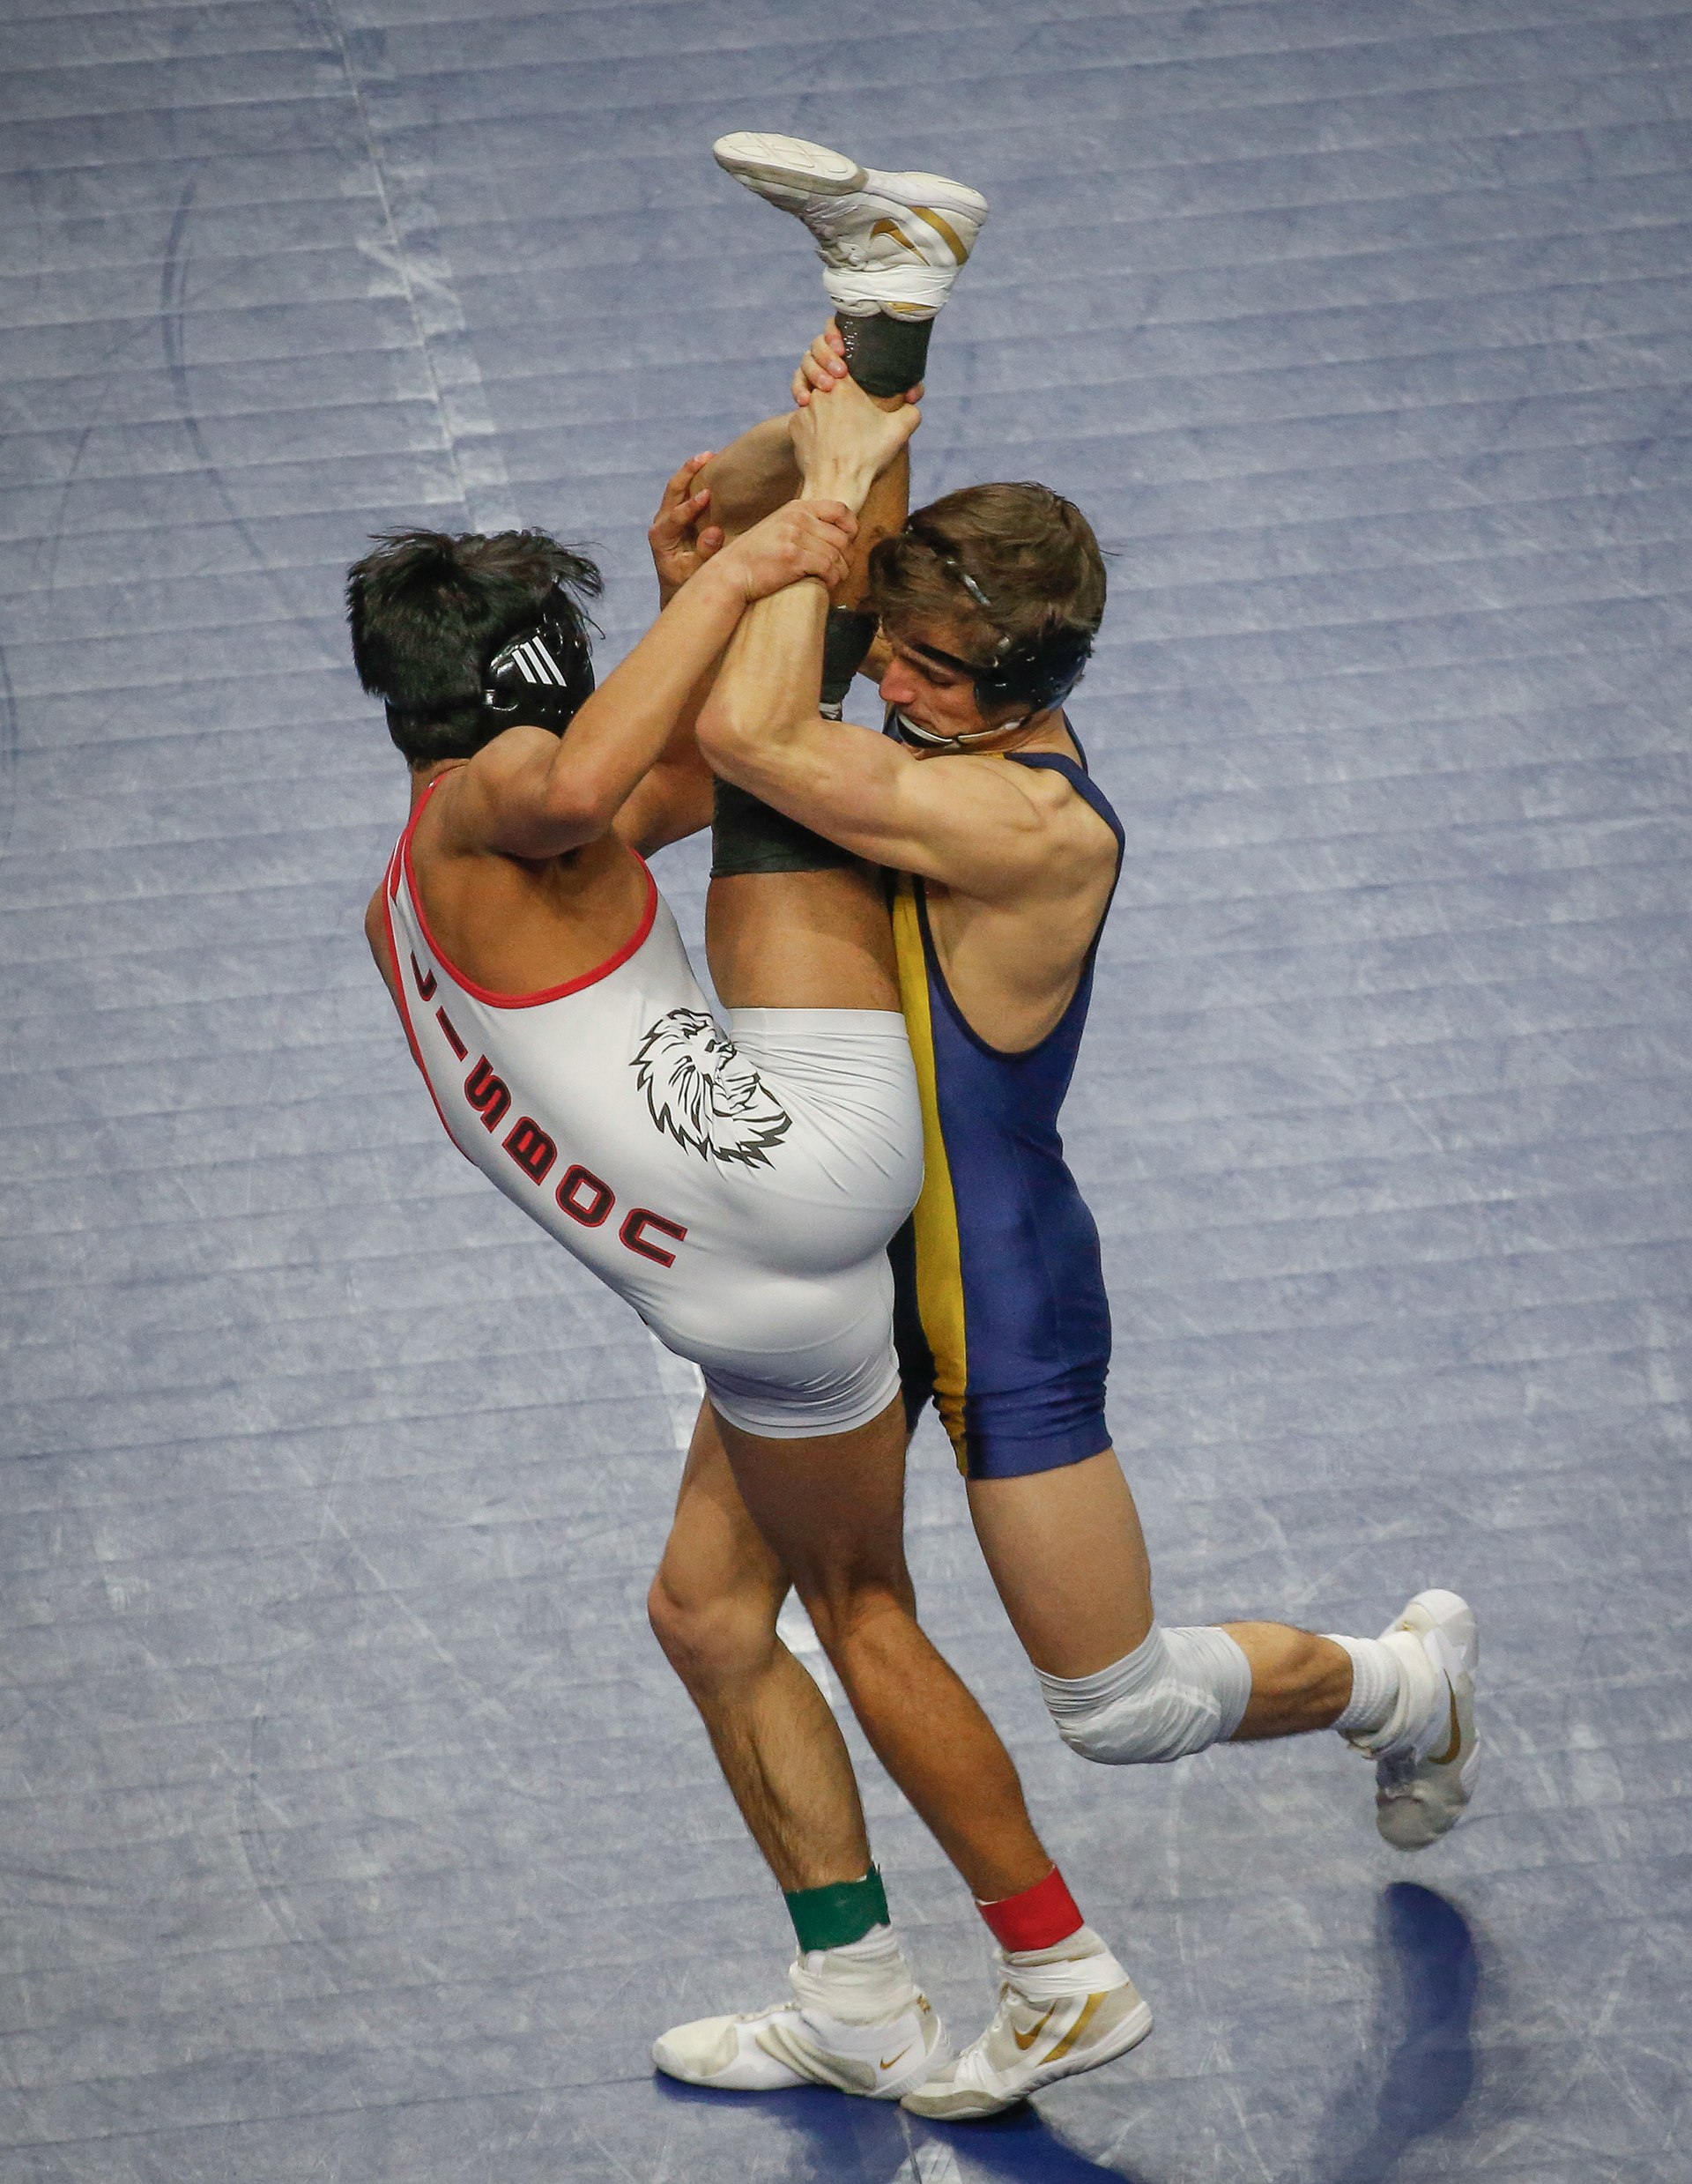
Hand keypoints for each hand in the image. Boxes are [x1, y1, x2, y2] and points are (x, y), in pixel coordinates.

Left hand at [649, 452, 723, 596]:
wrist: (676, 588)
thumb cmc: (686, 583)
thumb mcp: (695, 573)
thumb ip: (704, 553)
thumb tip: (715, 531)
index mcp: (660, 537)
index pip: (676, 515)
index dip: (691, 505)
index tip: (708, 494)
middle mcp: (660, 522)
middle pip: (672, 490)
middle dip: (688, 472)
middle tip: (707, 456)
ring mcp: (667, 517)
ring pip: (677, 487)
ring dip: (692, 470)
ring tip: (710, 455)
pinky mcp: (676, 515)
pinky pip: (684, 492)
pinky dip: (696, 479)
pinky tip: (711, 468)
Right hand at [711, 501, 856, 602]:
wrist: (731, 573)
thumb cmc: (756, 556)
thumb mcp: (779, 527)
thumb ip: (804, 524)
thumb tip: (837, 533)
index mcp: (797, 508)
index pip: (841, 510)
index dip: (852, 528)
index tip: (849, 544)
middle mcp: (797, 518)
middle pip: (842, 537)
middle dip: (847, 557)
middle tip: (841, 570)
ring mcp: (794, 537)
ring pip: (837, 555)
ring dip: (840, 571)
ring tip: (833, 579)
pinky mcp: (793, 558)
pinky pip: (828, 568)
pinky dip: (831, 579)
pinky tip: (825, 584)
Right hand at [792, 321, 921, 406]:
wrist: (853, 445)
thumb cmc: (877, 418)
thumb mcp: (894, 405)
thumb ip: (907, 393)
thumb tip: (914, 394)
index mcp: (851, 353)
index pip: (836, 329)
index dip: (834, 332)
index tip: (843, 348)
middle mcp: (830, 359)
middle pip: (818, 344)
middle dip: (826, 355)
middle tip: (840, 373)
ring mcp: (815, 374)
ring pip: (806, 361)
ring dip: (814, 372)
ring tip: (826, 387)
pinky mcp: (805, 392)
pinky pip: (796, 384)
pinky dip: (798, 390)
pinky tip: (804, 402)